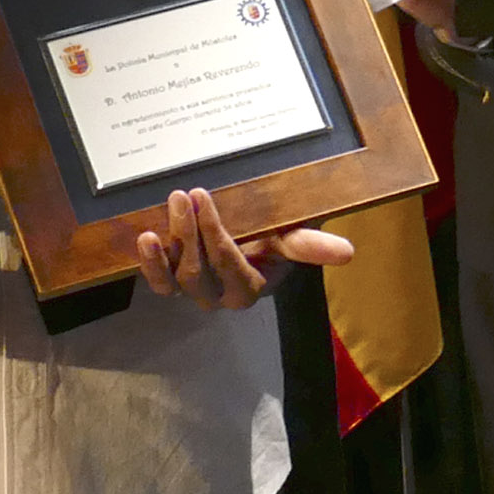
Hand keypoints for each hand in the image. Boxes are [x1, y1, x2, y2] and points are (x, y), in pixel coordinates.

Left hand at [132, 186, 354, 310]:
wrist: (257, 242)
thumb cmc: (275, 237)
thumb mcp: (292, 237)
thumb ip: (311, 245)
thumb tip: (348, 253)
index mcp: (251, 290)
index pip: (228, 264)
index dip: (213, 233)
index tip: (203, 196)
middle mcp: (220, 298)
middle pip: (197, 275)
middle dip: (188, 234)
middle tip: (183, 195)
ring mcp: (195, 293)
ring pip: (176, 280)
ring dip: (168, 246)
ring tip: (166, 209)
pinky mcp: (175, 284)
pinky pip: (160, 283)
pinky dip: (150, 264)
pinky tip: (145, 239)